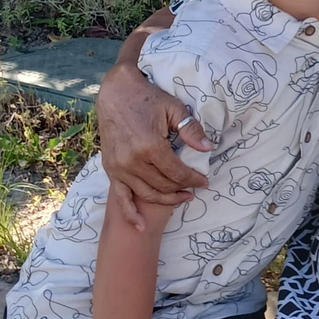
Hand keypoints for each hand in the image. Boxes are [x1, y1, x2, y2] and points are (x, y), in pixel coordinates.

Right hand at [97, 61, 211, 228]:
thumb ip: (191, 130)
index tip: (205, 181)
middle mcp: (133, 161)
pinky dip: (130, 214)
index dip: (194, 179)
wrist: (116, 91)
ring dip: (166, 200)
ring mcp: (119, 167)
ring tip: (181, 199)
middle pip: (164, 185)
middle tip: (195, 189)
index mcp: (150, 146)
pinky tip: (140, 227)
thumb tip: (208, 149)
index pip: (177, 173)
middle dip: (182, 189)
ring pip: (147, 193)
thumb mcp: (174, 109)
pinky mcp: (110, 168)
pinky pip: (120, 197)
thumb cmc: (147, 98)